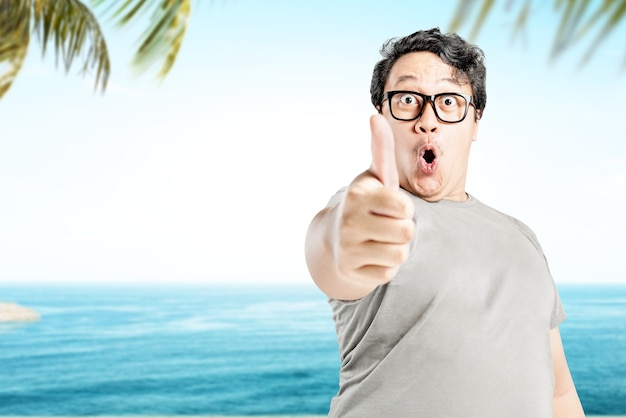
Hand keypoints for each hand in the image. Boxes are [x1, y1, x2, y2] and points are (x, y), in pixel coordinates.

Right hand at [334, 114, 414, 287]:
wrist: (336, 238)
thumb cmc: (366, 202)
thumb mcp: (375, 176)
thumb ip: (381, 149)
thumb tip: (375, 116)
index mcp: (357, 195)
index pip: (405, 207)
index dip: (404, 206)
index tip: (389, 204)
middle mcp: (349, 221)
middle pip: (407, 232)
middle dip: (403, 228)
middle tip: (386, 223)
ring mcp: (348, 248)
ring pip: (400, 254)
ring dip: (396, 248)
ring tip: (380, 239)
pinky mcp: (351, 271)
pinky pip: (389, 272)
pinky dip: (386, 265)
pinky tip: (372, 255)